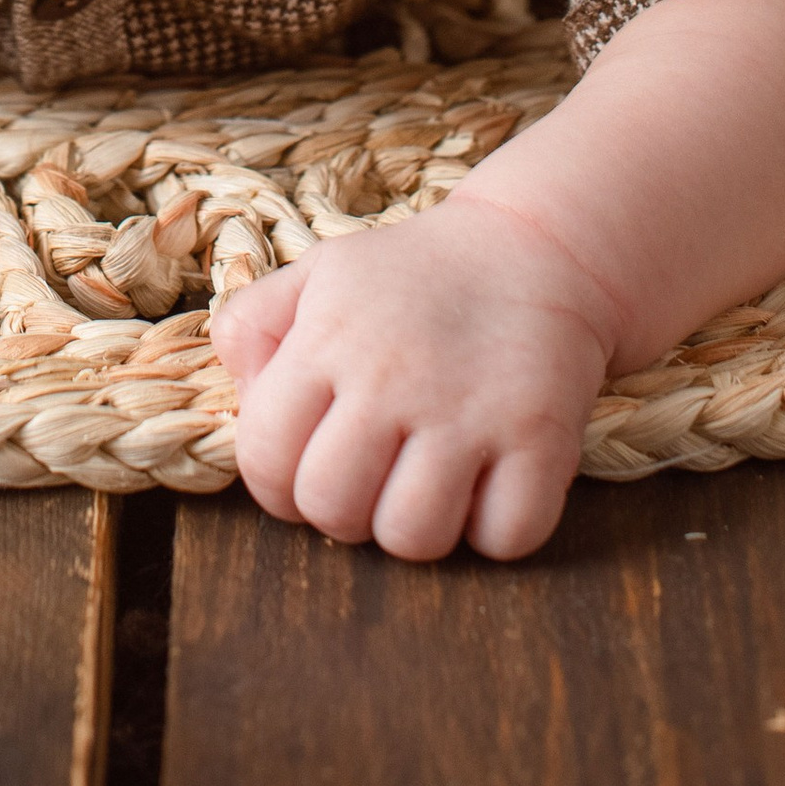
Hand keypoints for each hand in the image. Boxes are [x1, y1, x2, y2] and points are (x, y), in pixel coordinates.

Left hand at [212, 191, 615, 560]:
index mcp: (328, 340)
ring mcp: (470, 411)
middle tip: (370, 477)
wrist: (530, 246)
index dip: (276, 486)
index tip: (307, 468)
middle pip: (334, 509)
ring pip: (413, 538)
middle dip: (342, 513)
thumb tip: (243, 402)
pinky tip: (487, 484)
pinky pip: (503, 539)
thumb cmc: (409, 275)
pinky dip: (494, 531)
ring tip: (425, 480)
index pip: (264, 460)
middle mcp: (393, 377)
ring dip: (415, 527)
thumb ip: (252, 327)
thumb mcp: (317, 274)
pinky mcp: (541, 437)